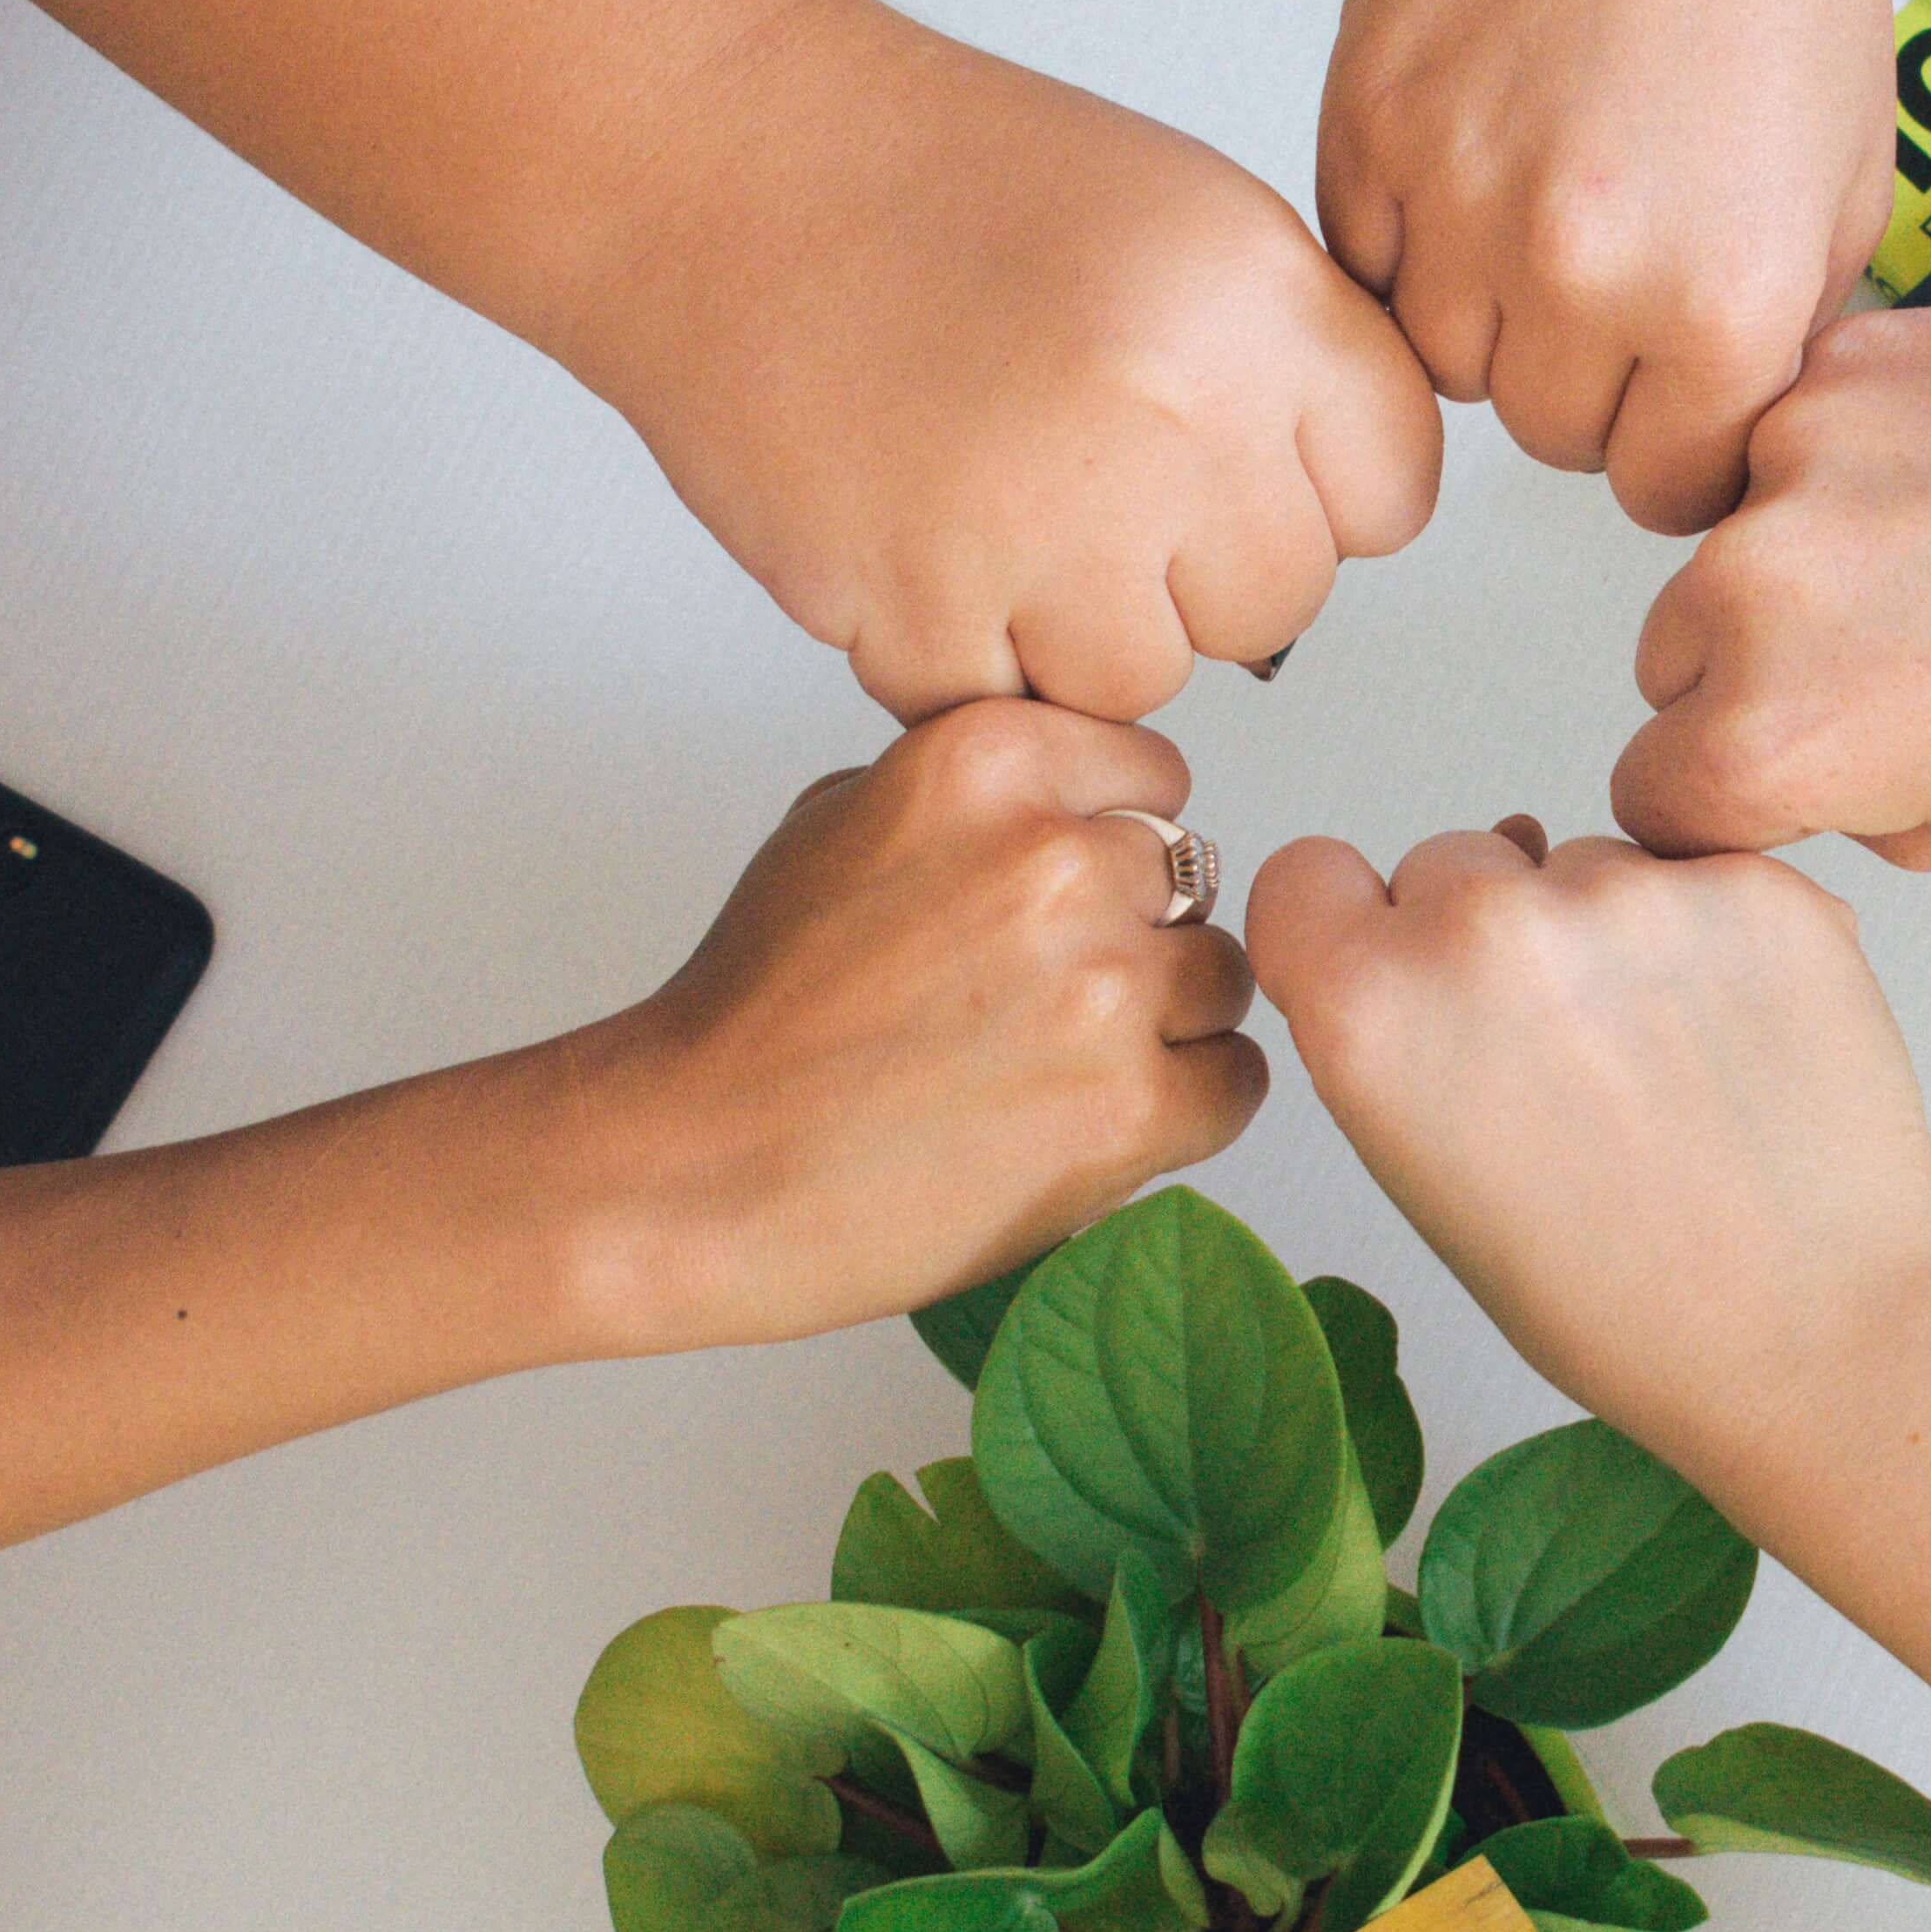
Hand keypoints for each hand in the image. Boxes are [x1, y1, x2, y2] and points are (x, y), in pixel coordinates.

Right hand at [540, 703, 1266, 1349]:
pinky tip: (1086, 1123)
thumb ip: (977, 795)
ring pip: (1225, 980)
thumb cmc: (753, 1015)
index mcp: (987, 763)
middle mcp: (1056, 859)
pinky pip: (1234, 1083)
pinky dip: (1182, 1110)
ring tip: (1054, 1068)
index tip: (1067, 900)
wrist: (695, 1168)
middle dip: (1136, 938)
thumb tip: (1080, 804)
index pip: (1155, 776)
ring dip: (1167, 1026)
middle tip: (1040, 1004)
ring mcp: (1102, 985)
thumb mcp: (839, 822)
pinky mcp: (1129, 1107)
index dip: (1117, 845)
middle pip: (1193, 882)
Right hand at [603, 5, 1443, 719]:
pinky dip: (960, 651)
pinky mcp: (915, 605)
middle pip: (1277, 606)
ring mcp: (1040, 523)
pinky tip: (923, 534)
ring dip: (1079, 625)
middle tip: (1094, 478)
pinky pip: (1002, 708)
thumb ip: (1289, 364)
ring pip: (1146, 681)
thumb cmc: (942, 178)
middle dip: (1198, 568)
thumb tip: (1345, 512)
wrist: (725, 160)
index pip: (1392, 494)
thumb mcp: (1186, 218)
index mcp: (1255, 304)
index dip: (1317, 490)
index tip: (1241, 462)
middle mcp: (1166, 416)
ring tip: (998, 503)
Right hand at [1246, 821, 1930, 1473]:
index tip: (1399, 971)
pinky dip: (1714, 933)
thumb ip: (1395, 1039)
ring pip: (1581, 861)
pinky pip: (1697, 869)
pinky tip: (1744, 1041)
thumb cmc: (1625, 1306)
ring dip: (1609, 931)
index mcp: (1374, 1011)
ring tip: (1669, 1065)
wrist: (1819, 1337)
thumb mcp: (1431, 1187)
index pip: (1308, 877)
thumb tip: (1423, 932)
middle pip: (1449, 861)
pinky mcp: (1754, 883)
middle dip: (1488, 936)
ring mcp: (1627, 891)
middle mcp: (1484, 929)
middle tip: (1563, 1058)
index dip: (1355, 927)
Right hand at [1319, 0, 1895, 535]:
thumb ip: (1778, 327)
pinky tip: (1487, 139)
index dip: (1678, 433)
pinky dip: (1413, 231)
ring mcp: (1454, 193)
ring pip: (1442, 360)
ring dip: (1491, 309)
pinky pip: (1364, 257)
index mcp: (1721, 302)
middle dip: (1589, 370)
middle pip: (1548, 434)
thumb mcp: (1849, 177)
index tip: (1678, 381)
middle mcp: (1578, 268)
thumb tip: (1717, 421)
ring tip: (1552, 188)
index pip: (1668, 484)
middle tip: (1621, 254)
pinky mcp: (1364, 112)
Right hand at [1618, 304, 1930, 865]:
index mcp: (1769, 739)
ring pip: (1722, 533)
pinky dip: (1845, 457)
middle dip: (1748, 668)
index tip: (1778, 770)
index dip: (1718, 792)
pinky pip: (1788, 430)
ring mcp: (1788, 462)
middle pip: (1668, 655)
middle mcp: (1750, 595)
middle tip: (1888, 658)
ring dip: (1793, 553)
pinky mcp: (1836, 365)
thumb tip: (1755, 764)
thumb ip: (1817, 803)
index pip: (1648, 789)